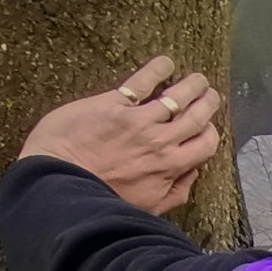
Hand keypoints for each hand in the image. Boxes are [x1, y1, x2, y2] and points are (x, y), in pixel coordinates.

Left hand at [17, 56, 222, 216]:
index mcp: (170, 166)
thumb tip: (192, 173)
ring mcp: (139, 119)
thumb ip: (174, 192)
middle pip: (197, 116)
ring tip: (197, 78)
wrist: (61, 184)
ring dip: (192, 84)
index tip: (208, 125)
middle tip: (210, 94)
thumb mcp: (147, 207)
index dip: (210, 132)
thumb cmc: (102, 201)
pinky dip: (158, 69)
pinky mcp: (115, 104)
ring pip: (177, 96)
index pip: (205, 144)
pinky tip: (166, 63)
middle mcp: (161, 140)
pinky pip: (143, 81)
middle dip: (208, 103)